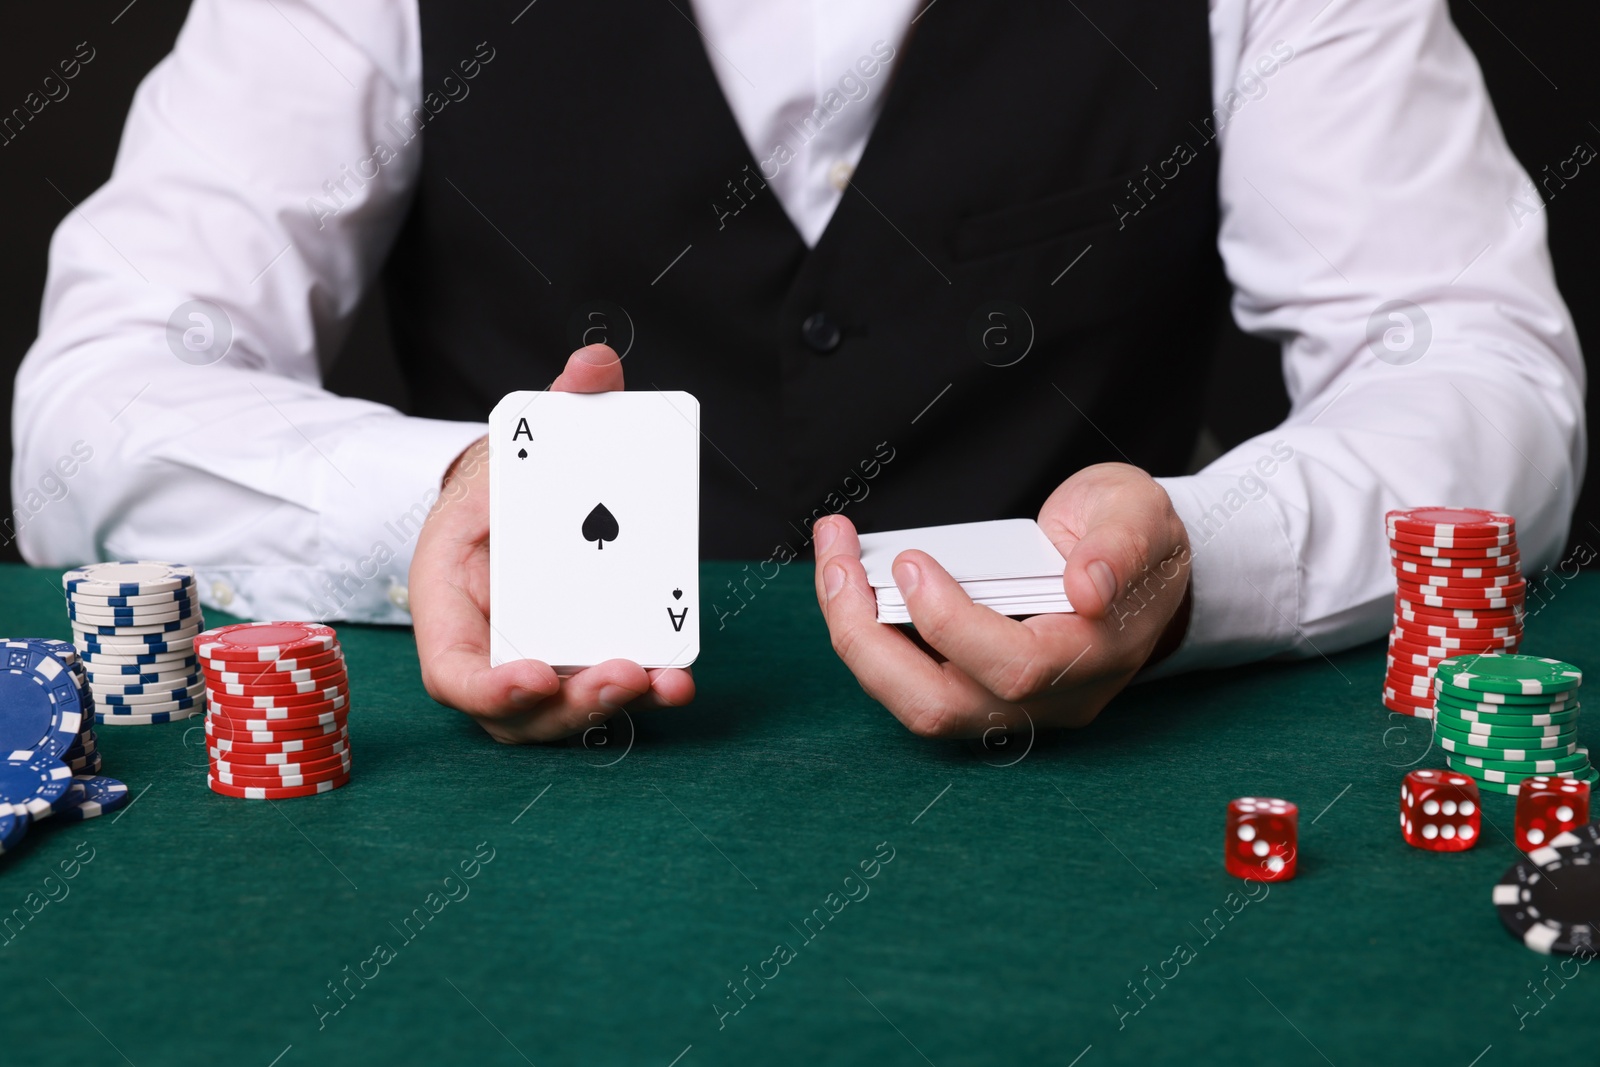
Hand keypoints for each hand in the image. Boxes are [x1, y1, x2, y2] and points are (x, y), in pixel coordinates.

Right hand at [408, 344, 695, 742]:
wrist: (515, 498)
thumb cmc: (504, 480)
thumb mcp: (518, 442)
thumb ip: (559, 409)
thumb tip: (596, 363)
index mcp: (448, 597)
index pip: (451, 670)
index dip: (490, 686)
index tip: (538, 676)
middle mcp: (486, 645)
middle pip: (516, 710)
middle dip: (571, 705)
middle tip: (625, 674)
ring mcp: (530, 662)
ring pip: (561, 715)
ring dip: (611, 709)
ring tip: (664, 683)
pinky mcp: (575, 662)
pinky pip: (599, 691)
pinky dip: (639, 693)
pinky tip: (678, 678)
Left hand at [813, 463, 1190, 737]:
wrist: (1134, 566)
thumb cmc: (1132, 538)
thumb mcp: (1142, 515)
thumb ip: (1122, 544)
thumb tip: (1088, 585)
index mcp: (1096, 656)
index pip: (1016, 667)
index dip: (952, 624)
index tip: (911, 561)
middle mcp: (1049, 698)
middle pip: (943, 706)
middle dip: (871, 638)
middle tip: (838, 564)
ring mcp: (1009, 704)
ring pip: (915, 705)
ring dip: (857, 639)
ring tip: (834, 565)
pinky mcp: (975, 691)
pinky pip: (909, 684)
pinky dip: (869, 638)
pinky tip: (847, 582)